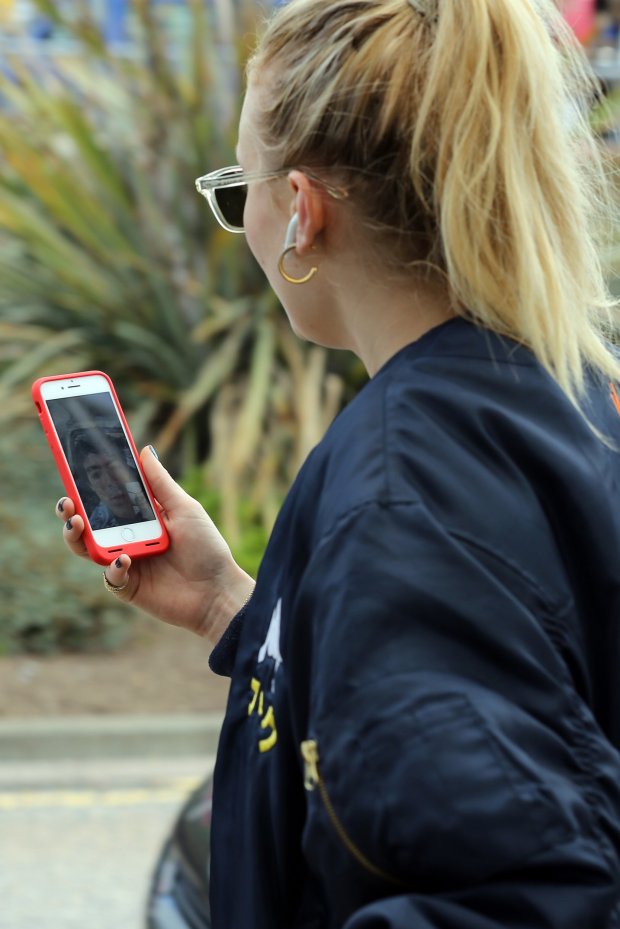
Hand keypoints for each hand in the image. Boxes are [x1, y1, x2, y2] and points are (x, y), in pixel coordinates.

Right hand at [56, 447, 253, 644]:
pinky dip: (113, 567)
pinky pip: (110, 576)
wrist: (218, 591)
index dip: (87, 489)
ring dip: (77, 537)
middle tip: (67, 502)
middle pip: (88, 525)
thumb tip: (144, 450)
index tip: (74, 472)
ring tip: (77, 524)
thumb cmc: (206, 547)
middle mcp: (128, 539)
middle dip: (71, 513)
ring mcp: (126, 563)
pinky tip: (124, 559)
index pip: (106, 500)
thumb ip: (160, 483)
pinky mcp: (128, 587)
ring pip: (89, 549)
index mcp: (140, 518)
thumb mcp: (184, 509)